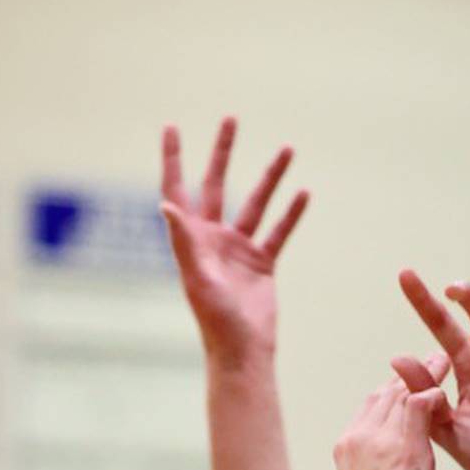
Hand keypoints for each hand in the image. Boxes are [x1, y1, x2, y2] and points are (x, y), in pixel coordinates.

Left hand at [159, 118, 308, 364]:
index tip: (172, 127)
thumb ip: (184, 240)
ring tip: (287, 148)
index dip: (174, 159)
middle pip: (216, 186)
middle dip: (223, 153)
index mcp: (191, 239)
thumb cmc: (215, 319)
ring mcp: (238, 250)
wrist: (243, 350)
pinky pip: (278, 232)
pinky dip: (291, 213)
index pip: (178, 190)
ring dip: (270, 177)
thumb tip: (166, 204)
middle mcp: (213, 239)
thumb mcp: (197, 277)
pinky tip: (303, 192)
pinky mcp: (262, 264)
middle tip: (231, 119)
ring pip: (255, 203)